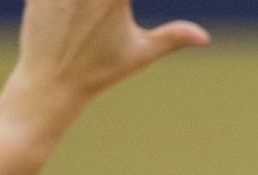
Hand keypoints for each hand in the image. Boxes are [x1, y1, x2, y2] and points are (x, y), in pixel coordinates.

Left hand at [11, 0, 207, 119]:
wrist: (52, 84)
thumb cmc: (99, 71)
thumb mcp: (141, 53)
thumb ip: (173, 37)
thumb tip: (205, 38)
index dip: (122, 2)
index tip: (123, 6)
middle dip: (109, 3)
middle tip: (109, 11)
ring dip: (83, 4)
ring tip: (91, 16)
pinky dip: (58, 3)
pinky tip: (67, 14)